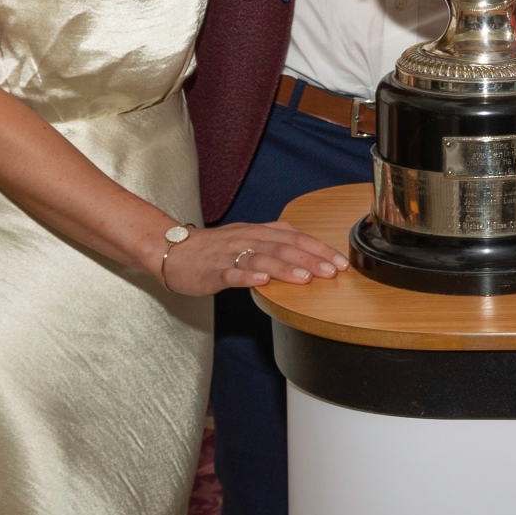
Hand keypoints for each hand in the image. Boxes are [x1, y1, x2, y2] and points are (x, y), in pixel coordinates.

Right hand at [161, 222, 349, 297]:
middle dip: (311, 259)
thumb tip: (306, 245)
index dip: (320, 249)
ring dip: (285, 268)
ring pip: (262, 259)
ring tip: (305, 278)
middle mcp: (248, 240)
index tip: (341, 263)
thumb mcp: (249, 237)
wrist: (174, 251)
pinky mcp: (213, 271)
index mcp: (259, 232)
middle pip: (284, 247)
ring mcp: (230, 255)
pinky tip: (262, 282)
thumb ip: (275, 240)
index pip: (296, 237)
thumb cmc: (215, 248)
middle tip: (332, 272)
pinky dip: (248, 277)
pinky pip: (232, 273)